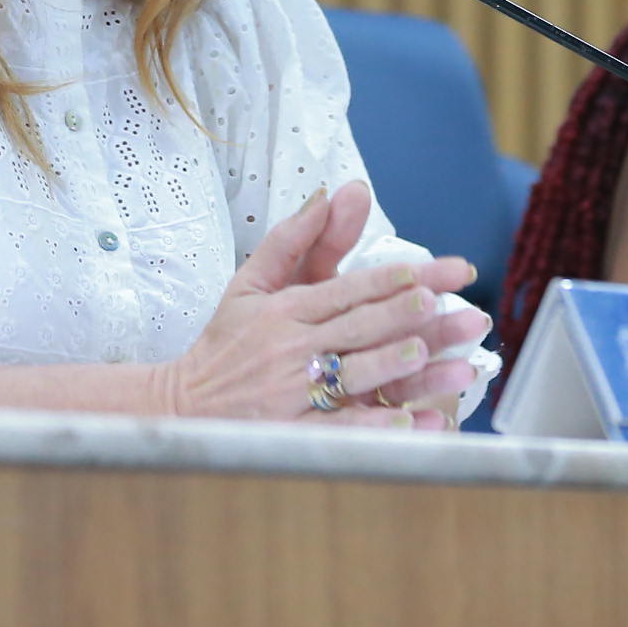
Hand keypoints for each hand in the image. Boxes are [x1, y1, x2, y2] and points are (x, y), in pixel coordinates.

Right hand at [152, 183, 483, 428]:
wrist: (183, 404)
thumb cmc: (226, 341)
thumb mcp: (250, 283)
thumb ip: (293, 239)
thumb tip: (333, 194)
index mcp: (285, 310)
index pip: (345, 290)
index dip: (385, 281)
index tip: (425, 272)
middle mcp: (290, 348)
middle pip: (357, 329)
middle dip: (403, 315)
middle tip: (444, 303)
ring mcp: (290, 393)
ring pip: (351, 376)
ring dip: (393, 366)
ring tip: (430, 354)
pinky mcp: (289, 433)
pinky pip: (338, 430)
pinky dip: (373, 427)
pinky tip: (408, 423)